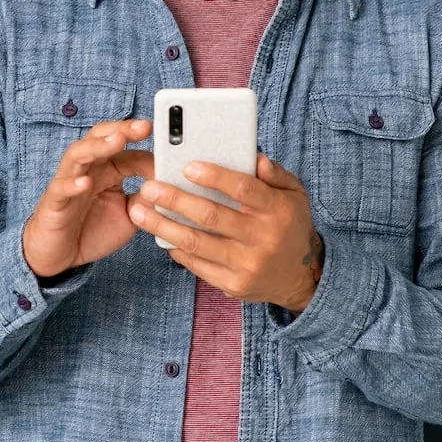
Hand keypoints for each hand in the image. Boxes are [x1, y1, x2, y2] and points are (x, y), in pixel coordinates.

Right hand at [22, 119, 154, 278]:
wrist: (61, 255)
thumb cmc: (92, 230)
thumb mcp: (129, 215)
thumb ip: (146, 200)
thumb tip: (168, 187)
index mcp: (107, 170)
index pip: (126, 151)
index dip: (147, 150)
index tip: (169, 151)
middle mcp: (88, 169)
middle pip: (100, 138)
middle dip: (122, 130)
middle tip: (145, 126)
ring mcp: (69, 182)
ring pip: (78, 154)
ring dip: (98, 146)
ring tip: (117, 141)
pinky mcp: (54, 202)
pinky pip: (61, 188)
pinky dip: (72, 184)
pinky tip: (84, 182)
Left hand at [128, 152, 324, 311]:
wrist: (302, 277)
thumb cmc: (291, 226)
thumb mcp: (294, 194)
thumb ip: (274, 174)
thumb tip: (254, 157)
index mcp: (277, 210)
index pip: (243, 190)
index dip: (215, 177)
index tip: (188, 167)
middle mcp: (261, 238)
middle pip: (212, 216)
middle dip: (175, 200)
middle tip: (149, 187)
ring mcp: (246, 265)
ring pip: (197, 243)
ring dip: (163, 226)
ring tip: (139, 211)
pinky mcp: (233, 284)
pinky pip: (198, 265)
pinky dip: (176, 249)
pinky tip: (160, 234)